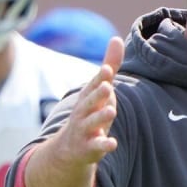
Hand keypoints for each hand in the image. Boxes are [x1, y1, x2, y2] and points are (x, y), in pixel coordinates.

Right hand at [51, 36, 122, 166]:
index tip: (107, 69)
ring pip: (92, 123)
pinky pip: (96, 145)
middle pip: (90, 102)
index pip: (94, 85)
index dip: (100, 78)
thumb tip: (117, 38)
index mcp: (88, 96)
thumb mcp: (100, 89)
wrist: (69, 148)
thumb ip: (110, 65)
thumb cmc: (90, 112)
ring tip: (111, 111)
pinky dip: (103, 145)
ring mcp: (85, 130)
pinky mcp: (89, 147)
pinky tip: (112, 143)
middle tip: (107, 87)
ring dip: (101, 117)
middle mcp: (83, 112)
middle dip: (98, 94)